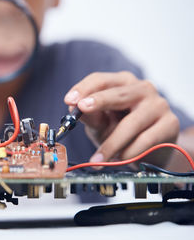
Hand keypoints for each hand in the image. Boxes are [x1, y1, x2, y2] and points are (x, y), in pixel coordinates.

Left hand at [64, 71, 179, 163]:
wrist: (149, 151)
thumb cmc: (121, 131)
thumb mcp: (101, 123)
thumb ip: (90, 116)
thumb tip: (73, 109)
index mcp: (122, 83)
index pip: (100, 80)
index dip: (83, 88)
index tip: (69, 101)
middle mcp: (142, 89)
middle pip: (118, 93)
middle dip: (98, 101)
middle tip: (82, 109)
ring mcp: (159, 104)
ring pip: (131, 123)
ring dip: (111, 143)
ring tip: (98, 159)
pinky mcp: (170, 123)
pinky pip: (146, 140)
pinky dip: (129, 152)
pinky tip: (120, 159)